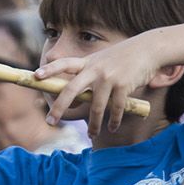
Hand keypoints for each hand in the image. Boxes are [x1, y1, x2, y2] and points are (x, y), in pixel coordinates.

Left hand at [35, 38, 166, 136]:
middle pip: (71, 89)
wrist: (149, 49)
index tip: (34, 76)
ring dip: (94, 124)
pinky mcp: (122, 85)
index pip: (64, 64)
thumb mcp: (104, 60)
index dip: (49, 70)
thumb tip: (81, 97)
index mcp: (88, 62)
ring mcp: (108, 77)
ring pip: (95, 107)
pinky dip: (114, 121)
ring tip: (92, 135)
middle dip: (59, 107)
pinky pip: (115, 109)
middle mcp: (95, 69)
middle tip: (50, 121)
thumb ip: (91, 75)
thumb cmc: (125, 57)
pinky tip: (112, 127)